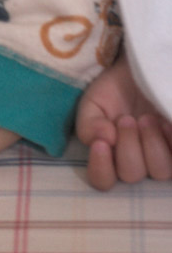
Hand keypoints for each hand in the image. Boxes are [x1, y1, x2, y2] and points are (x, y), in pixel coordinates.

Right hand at [76, 49, 171, 189]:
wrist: (138, 71)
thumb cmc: (113, 90)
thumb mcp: (92, 103)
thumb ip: (89, 125)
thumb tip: (103, 140)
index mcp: (110, 157)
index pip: (103, 181)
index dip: (101, 169)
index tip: (101, 143)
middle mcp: (136, 163)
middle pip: (132, 175)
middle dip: (128, 145)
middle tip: (127, 118)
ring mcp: (161, 158)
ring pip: (160, 171)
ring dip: (152, 144)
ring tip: (148, 118)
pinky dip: (170, 142)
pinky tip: (165, 123)